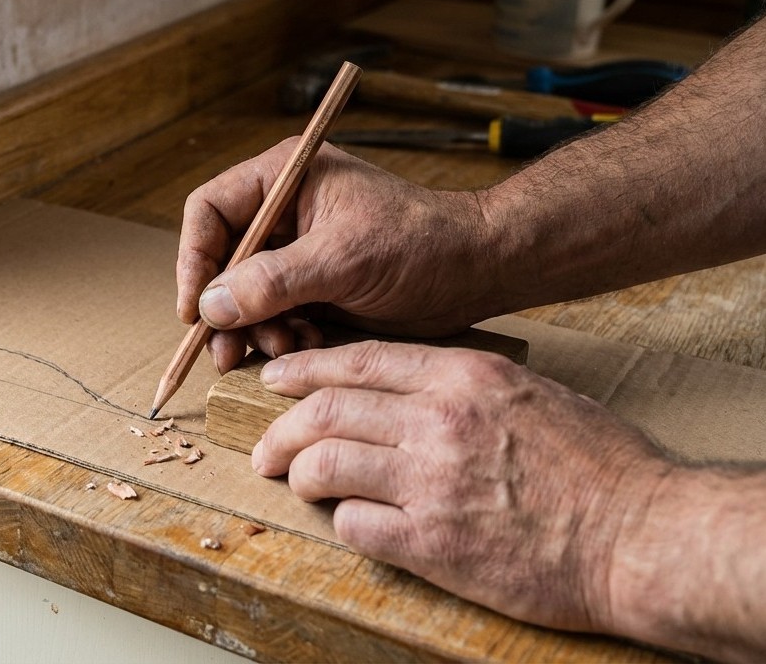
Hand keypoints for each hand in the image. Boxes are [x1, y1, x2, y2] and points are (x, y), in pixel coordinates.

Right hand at [177, 139, 501, 372]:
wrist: (478, 271)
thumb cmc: (422, 244)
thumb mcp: (343, 259)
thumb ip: (273, 281)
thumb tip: (211, 306)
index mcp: (285, 178)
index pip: (210, 211)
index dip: (195, 259)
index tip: (195, 309)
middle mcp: (283, 211)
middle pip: (220, 259)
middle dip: (223, 308)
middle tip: (224, 352)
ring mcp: (297, 250)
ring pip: (243, 294)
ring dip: (253, 329)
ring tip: (278, 350)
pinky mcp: (313, 285)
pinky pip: (273, 314)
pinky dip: (279, 336)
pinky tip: (302, 348)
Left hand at [252, 341, 671, 631]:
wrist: (640, 534)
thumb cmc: (598, 464)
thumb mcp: (529, 393)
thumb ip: (461, 383)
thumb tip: (402, 388)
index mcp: (465, 377)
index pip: (357, 361)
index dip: (304, 370)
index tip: (275, 379)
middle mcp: (439, 422)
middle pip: (326, 412)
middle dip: (282, 429)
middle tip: (265, 448)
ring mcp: (431, 483)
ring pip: (325, 465)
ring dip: (299, 475)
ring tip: (297, 483)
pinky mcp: (431, 544)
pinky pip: (354, 525)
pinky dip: (342, 521)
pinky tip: (352, 521)